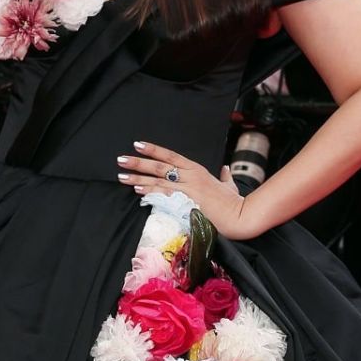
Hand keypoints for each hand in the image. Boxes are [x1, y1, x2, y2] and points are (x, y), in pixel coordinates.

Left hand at [116, 141, 257, 239]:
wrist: (240, 216)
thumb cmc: (235, 203)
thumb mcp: (230, 185)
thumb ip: (225, 176)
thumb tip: (226, 169)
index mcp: (198, 170)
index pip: (171, 155)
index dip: (154, 149)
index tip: (138, 145)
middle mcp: (190, 176)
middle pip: (160, 166)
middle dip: (138, 162)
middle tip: (121, 160)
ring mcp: (187, 188)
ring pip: (158, 180)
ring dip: (138, 178)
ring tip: (122, 176)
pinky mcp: (186, 202)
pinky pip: (164, 195)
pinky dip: (150, 192)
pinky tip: (137, 190)